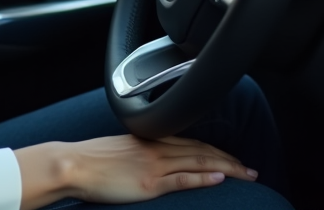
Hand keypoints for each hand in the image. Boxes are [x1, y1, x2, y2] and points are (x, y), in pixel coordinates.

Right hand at [15, 135, 258, 208]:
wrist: (72, 165)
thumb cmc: (89, 160)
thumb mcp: (118, 151)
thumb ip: (139, 153)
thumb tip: (150, 161)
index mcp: (149, 140)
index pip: (192, 142)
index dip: (216, 149)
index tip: (232, 157)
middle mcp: (156, 149)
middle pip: (202, 150)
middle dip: (230, 159)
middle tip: (251, 169)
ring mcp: (154, 165)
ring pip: (199, 162)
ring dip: (227, 168)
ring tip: (247, 175)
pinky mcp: (149, 183)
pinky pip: (182, 179)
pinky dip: (203, 177)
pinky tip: (220, 178)